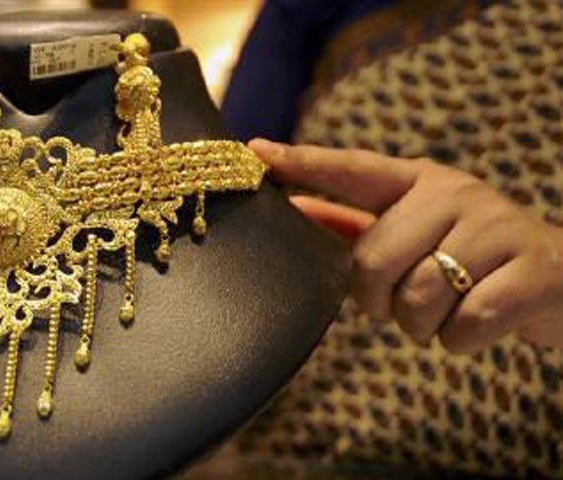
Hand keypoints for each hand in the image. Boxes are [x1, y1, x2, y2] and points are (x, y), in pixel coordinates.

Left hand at [250, 138, 562, 352]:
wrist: (562, 279)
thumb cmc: (468, 258)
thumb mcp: (416, 232)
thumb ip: (357, 224)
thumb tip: (294, 208)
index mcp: (419, 182)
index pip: (352, 169)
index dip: (303, 162)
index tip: (255, 152)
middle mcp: (455, 194)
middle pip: (373, 261)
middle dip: (379, 301)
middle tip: (402, 304)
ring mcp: (497, 228)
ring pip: (417, 299)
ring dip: (422, 324)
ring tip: (446, 311)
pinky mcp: (531, 272)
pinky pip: (462, 327)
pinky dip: (460, 340)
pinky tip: (478, 323)